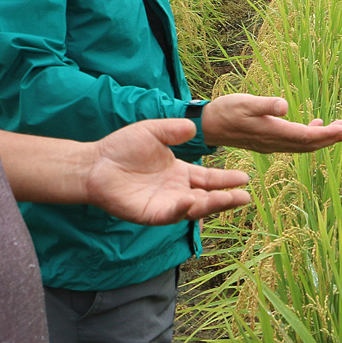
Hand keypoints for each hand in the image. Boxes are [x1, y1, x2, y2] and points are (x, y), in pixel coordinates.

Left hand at [86, 119, 250, 224]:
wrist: (96, 163)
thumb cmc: (122, 147)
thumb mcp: (153, 131)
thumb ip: (173, 130)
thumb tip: (194, 127)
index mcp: (179, 172)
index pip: (209, 179)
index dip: (226, 179)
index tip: (245, 178)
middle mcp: (176, 190)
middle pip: (207, 197)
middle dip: (226, 198)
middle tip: (245, 197)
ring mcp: (165, 204)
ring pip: (194, 208)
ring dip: (212, 205)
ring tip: (231, 200)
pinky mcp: (151, 214)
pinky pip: (171, 215)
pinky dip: (183, 210)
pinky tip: (192, 202)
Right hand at [201, 95, 341, 153]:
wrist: (209, 126)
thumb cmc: (226, 111)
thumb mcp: (244, 102)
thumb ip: (265, 104)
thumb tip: (285, 105)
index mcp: (273, 132)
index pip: (307, 136)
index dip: (328, 134)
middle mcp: (276, 143)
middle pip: (311, 144)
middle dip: (333, 138)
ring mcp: (273, 144)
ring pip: (305, 145)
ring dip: (325, 138)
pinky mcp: (270, 141)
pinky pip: (296, 142)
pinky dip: (311, 135)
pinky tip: (316, 124)